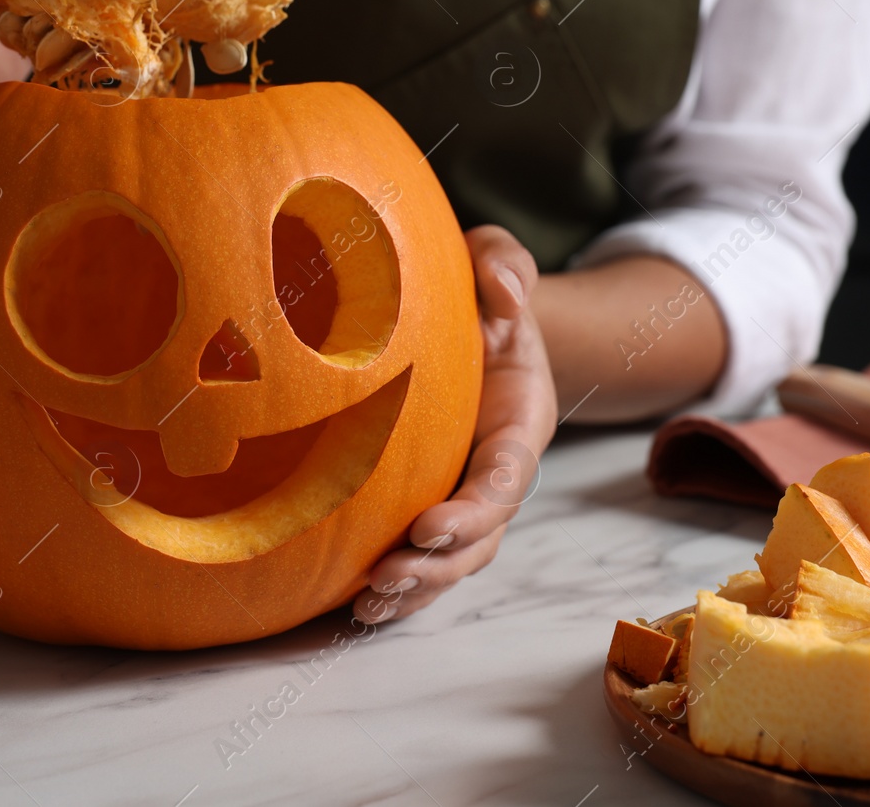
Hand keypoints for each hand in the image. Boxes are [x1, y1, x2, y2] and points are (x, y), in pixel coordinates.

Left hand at [352, 226, 558, 623]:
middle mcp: (497, 469)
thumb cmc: (480, 290)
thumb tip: (505, 295)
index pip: (506, 476)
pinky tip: (348, 606)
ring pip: (451, 561)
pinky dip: (394, 587)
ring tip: (365, 608)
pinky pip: (420, 556)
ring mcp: (465, 492)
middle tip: (385, 579)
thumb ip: (504, 266)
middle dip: (438, 566)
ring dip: (413, 590)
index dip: (474, 509)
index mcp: (521, 420)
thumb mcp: (496, 260)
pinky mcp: (431, 503)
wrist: (468, 319)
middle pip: (481, 537)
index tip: (428, 525)